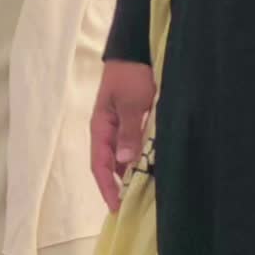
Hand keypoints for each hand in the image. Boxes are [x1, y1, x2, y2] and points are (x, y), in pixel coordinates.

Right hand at [90, 60, 155, 211]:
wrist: (137, 48)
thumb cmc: (130, 74)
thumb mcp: (131, 102)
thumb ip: (129, 130)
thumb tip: (124, 160)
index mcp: (100, 126)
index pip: (99, 164)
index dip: (107, 187)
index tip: (118, 206)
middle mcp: (109, 129)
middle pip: (112, 163)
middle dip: (122, 183)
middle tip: (137, 203)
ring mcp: (121, 125)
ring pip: (125, 155)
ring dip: (134, 170)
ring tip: (148, 188)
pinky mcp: (134, 119)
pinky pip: (135, 144)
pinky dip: (143, 156)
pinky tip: (154, 163)